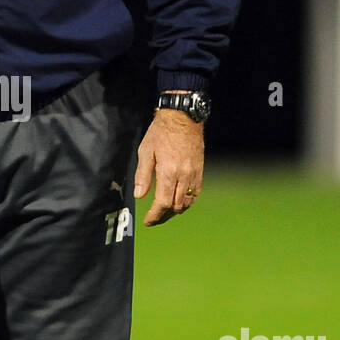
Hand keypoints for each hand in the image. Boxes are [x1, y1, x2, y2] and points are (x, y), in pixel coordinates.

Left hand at [133, 109, 203, 225]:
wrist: (183, 118)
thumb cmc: (161, 133)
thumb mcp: (145, 151)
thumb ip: (143, 176)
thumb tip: (139, 196)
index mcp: (168, 172)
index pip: (162, 203)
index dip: (154, 216)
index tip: (147, 221)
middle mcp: (183, 176)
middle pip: (175, 206)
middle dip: (163, 216)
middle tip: (154, 218)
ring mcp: (194, 174)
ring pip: (187, 202)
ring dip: (175, 210)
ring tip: (164, 212)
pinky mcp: (200, 171)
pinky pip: (196, 193)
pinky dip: (187, 202)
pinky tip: (178, 201)